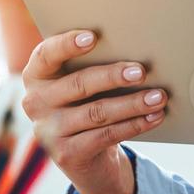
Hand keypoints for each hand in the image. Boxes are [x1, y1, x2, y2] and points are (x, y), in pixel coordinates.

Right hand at [20, 29, 166, 193]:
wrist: (87, 157)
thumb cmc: (88, 105)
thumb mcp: (83, 86)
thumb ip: (93, 66)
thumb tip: (134, 51)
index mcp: (36, 76)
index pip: (46, 55)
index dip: (67, 44)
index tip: (93, 36)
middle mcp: (35, 103)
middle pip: (78, 84)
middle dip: (112, 76)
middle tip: (141, 71)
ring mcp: (48, 131)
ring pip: (97, 113)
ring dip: (132, 104)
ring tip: (158, 96)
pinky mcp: (66, 154)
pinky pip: (106, 135)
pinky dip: (134, 125)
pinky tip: (154, 116)